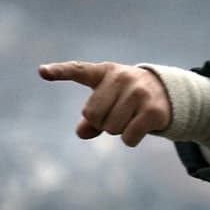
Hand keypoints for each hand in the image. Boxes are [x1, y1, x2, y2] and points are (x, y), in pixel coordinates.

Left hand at [38, 61, 170, 146]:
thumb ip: (90, 118)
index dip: (59, 72)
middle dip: (101, 122)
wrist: (167, 93)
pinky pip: (128, 138)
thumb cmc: (127, 97)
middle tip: (117, 112)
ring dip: (118, 130)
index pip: (78, 70)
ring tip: (131, 116)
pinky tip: (141, 126)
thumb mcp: (107, 100)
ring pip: (111, 128)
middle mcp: (121, 78)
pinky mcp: (152, 110)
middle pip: (92, 115)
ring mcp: (138, 93)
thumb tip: (82, 132)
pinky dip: (130, 139)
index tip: (41, 71)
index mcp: (104, 72)